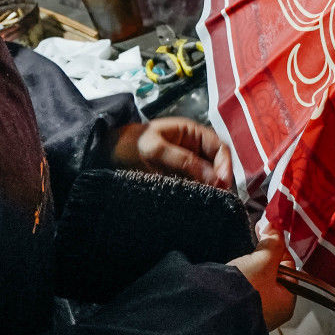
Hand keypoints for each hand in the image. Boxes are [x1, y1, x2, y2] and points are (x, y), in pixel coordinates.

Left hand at [111, 117, 232, 189]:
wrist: (110, 152)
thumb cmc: (132, 144)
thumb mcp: (155, 149)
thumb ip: (183, 160)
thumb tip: (212, 178)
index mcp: (193, 133)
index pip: (220, 147)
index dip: (225, 164)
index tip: (221, 183)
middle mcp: (195, 148)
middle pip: (218, 163)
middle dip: (220, 179)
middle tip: (218, 197)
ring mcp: (188, 163)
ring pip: (208, 176)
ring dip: (211, 188)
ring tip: (210, 201)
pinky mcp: (180, 178)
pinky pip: (196, 185)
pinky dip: (199, 193)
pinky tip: (198, 202)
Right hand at [229, 231, 296, 329]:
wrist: (214, 314)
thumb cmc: (244, 293)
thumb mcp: (263, 260)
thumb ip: (273, 242)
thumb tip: (275, 226)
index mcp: (287, 303)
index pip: (289, 268)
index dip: (278, 249)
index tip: (267, 236)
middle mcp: (273, 312)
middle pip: (272, 275)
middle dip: (261, 260)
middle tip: (251, 252)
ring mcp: (255, 314)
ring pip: (256, 282)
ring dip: (248, 270)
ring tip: (239, 266)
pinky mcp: (237, 313)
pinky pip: (242, 291)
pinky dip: (238, 281)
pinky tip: (231, 276)